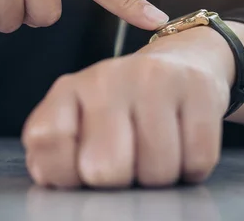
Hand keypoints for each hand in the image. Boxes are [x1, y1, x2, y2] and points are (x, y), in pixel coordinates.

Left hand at [21, 26, 233, 188]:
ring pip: (157, 171)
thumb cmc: (124, 105)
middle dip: (120, 180)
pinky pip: (197, 161)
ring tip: (155, 149)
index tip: (80, 169)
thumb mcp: (78, 121)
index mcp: (68, 89)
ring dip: (159, 176)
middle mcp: (105, 77)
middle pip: (105, 170)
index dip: (64, 173)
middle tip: (127, 161)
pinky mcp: (196, 86)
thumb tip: (50, 176)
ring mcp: (152, 79)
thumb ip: (54, 151)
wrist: (180, 63)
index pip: (46, 141)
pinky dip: (192, 165)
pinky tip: (182, 141)